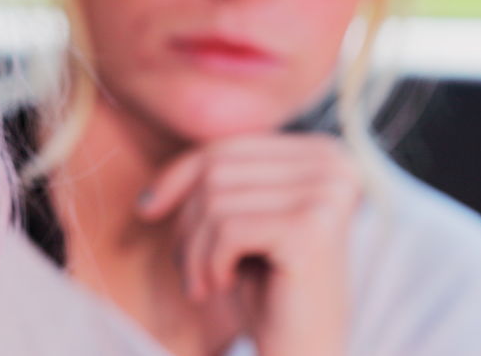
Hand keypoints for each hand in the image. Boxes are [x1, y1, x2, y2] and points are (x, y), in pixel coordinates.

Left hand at [136, 134, 361, 355]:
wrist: (305, 353)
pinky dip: (209, 262)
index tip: (146, 208)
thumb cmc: (269, 289)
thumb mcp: (241, 220)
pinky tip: (224, 287)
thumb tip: (149, 190)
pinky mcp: (312, 227)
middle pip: (218, 169)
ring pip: (216, 199)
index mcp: (322, 151)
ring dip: (195, 249)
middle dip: (187, 221)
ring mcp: (327, 193)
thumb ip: (217, 180)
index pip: (227, 146)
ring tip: (204, 283)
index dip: (178, 176)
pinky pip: (226, 228)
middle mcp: (334, 163)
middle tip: (188, 268)